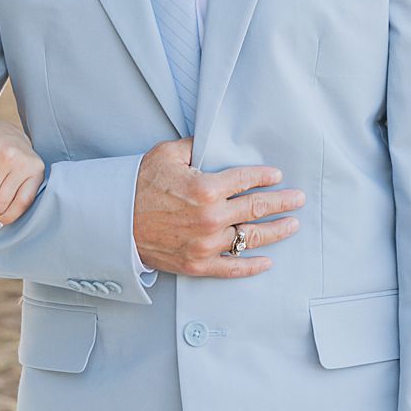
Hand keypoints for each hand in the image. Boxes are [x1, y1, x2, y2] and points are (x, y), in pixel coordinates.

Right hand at [132, 138, 304, 277]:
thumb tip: (211, 142)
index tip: (276, 176)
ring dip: (276, 231)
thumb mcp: (165, 155)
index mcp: (206, 188)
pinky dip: (252, 266)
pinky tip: (267, 261)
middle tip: (297, 199)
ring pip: (251, 238)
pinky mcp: (197, 264)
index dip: (265, 177)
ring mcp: (206, 244)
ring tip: (291, 225)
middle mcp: (212, 217)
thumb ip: (194, 147)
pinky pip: (232, 267)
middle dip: (282, 202)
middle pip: (257, 209)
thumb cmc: (136, 186)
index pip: (246, 180)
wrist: (113, 222)